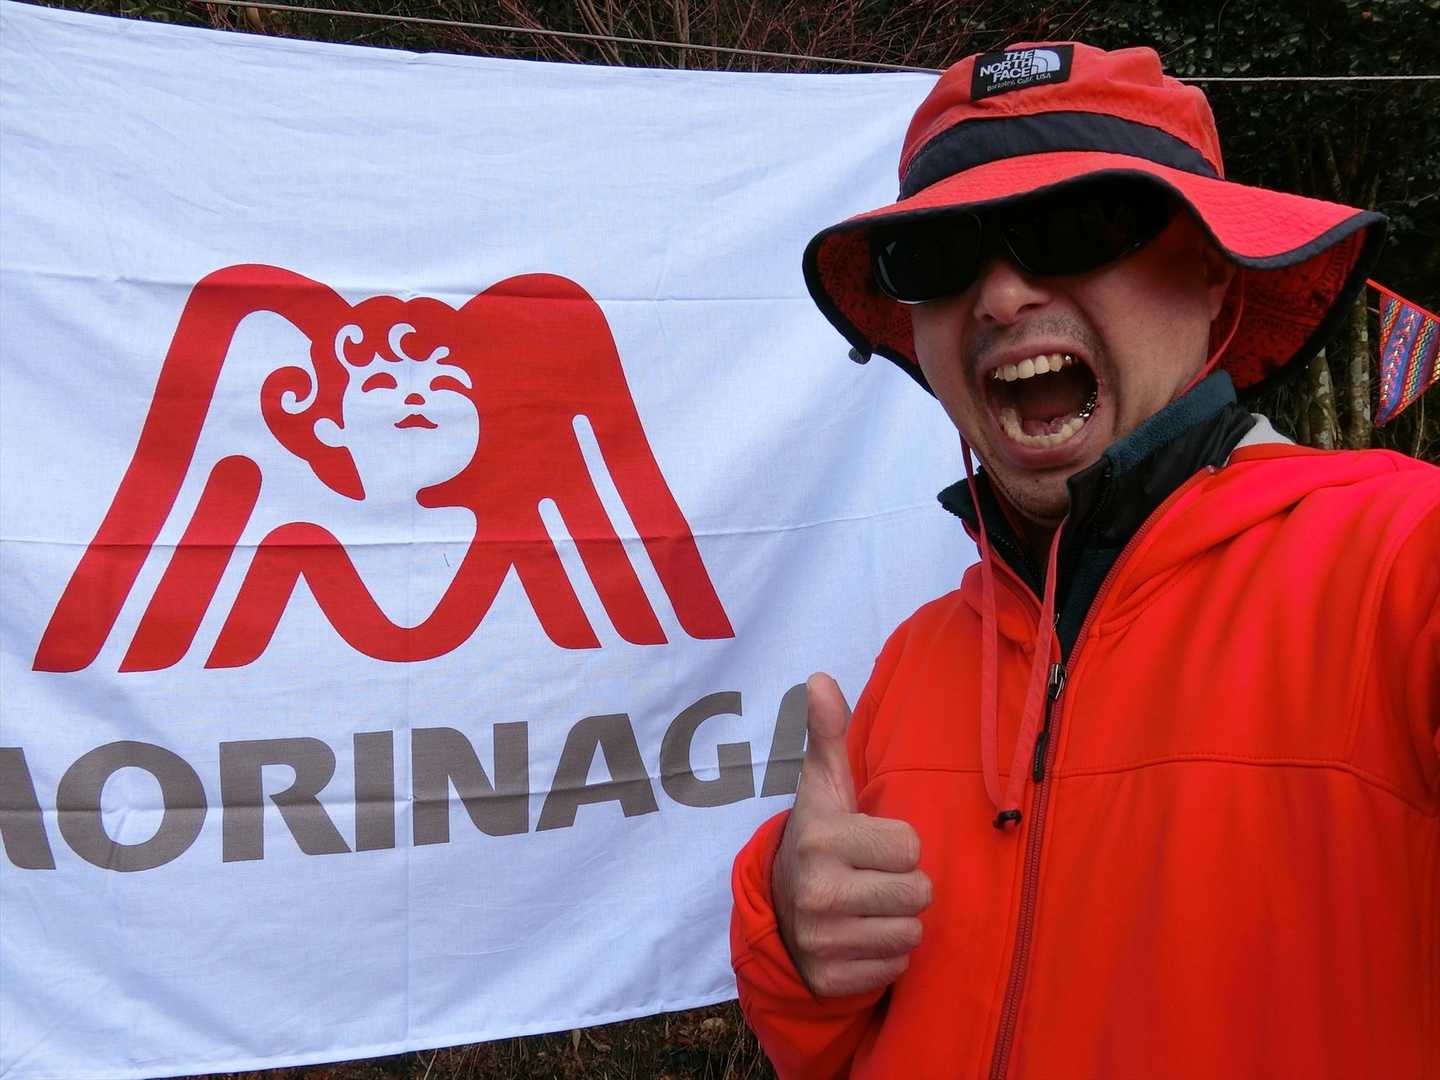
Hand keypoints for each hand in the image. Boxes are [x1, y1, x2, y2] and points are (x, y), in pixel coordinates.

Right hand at [771, 673, 931, 997]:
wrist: (778, 911)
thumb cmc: (821, 840)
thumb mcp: (824, 787)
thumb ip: (829, 733)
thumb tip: (820, 678)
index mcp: (819, 839)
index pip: (912, 846)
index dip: (897, 845)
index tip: (868, 844)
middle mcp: (816, 892)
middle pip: (919, 892)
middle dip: (903, 885)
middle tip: (870, 878)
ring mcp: (822, 941)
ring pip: (912, 933)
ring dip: (897, 922)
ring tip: (865, 908)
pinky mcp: (831, 980)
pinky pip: (896, 968)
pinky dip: (884, 957)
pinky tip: (858, 938)